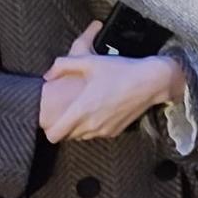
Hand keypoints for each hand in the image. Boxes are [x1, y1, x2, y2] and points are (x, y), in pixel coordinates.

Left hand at [40, 25, 184, 142]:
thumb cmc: (119, 70)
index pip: (54, 134)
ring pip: (81, 136)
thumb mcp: (89, 61)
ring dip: (77, 127)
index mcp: (82, 109)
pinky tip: (97, 109)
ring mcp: (104, 131)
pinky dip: (92, 126)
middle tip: (64, 110)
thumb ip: (63, 65)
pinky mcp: (114, 132)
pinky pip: (95, 134)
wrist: (150, 82)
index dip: (48, 128)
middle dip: (62, 126)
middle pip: (66, 136)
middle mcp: (91, 125)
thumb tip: (47, 76)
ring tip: (81, 108)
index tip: (49, 117)